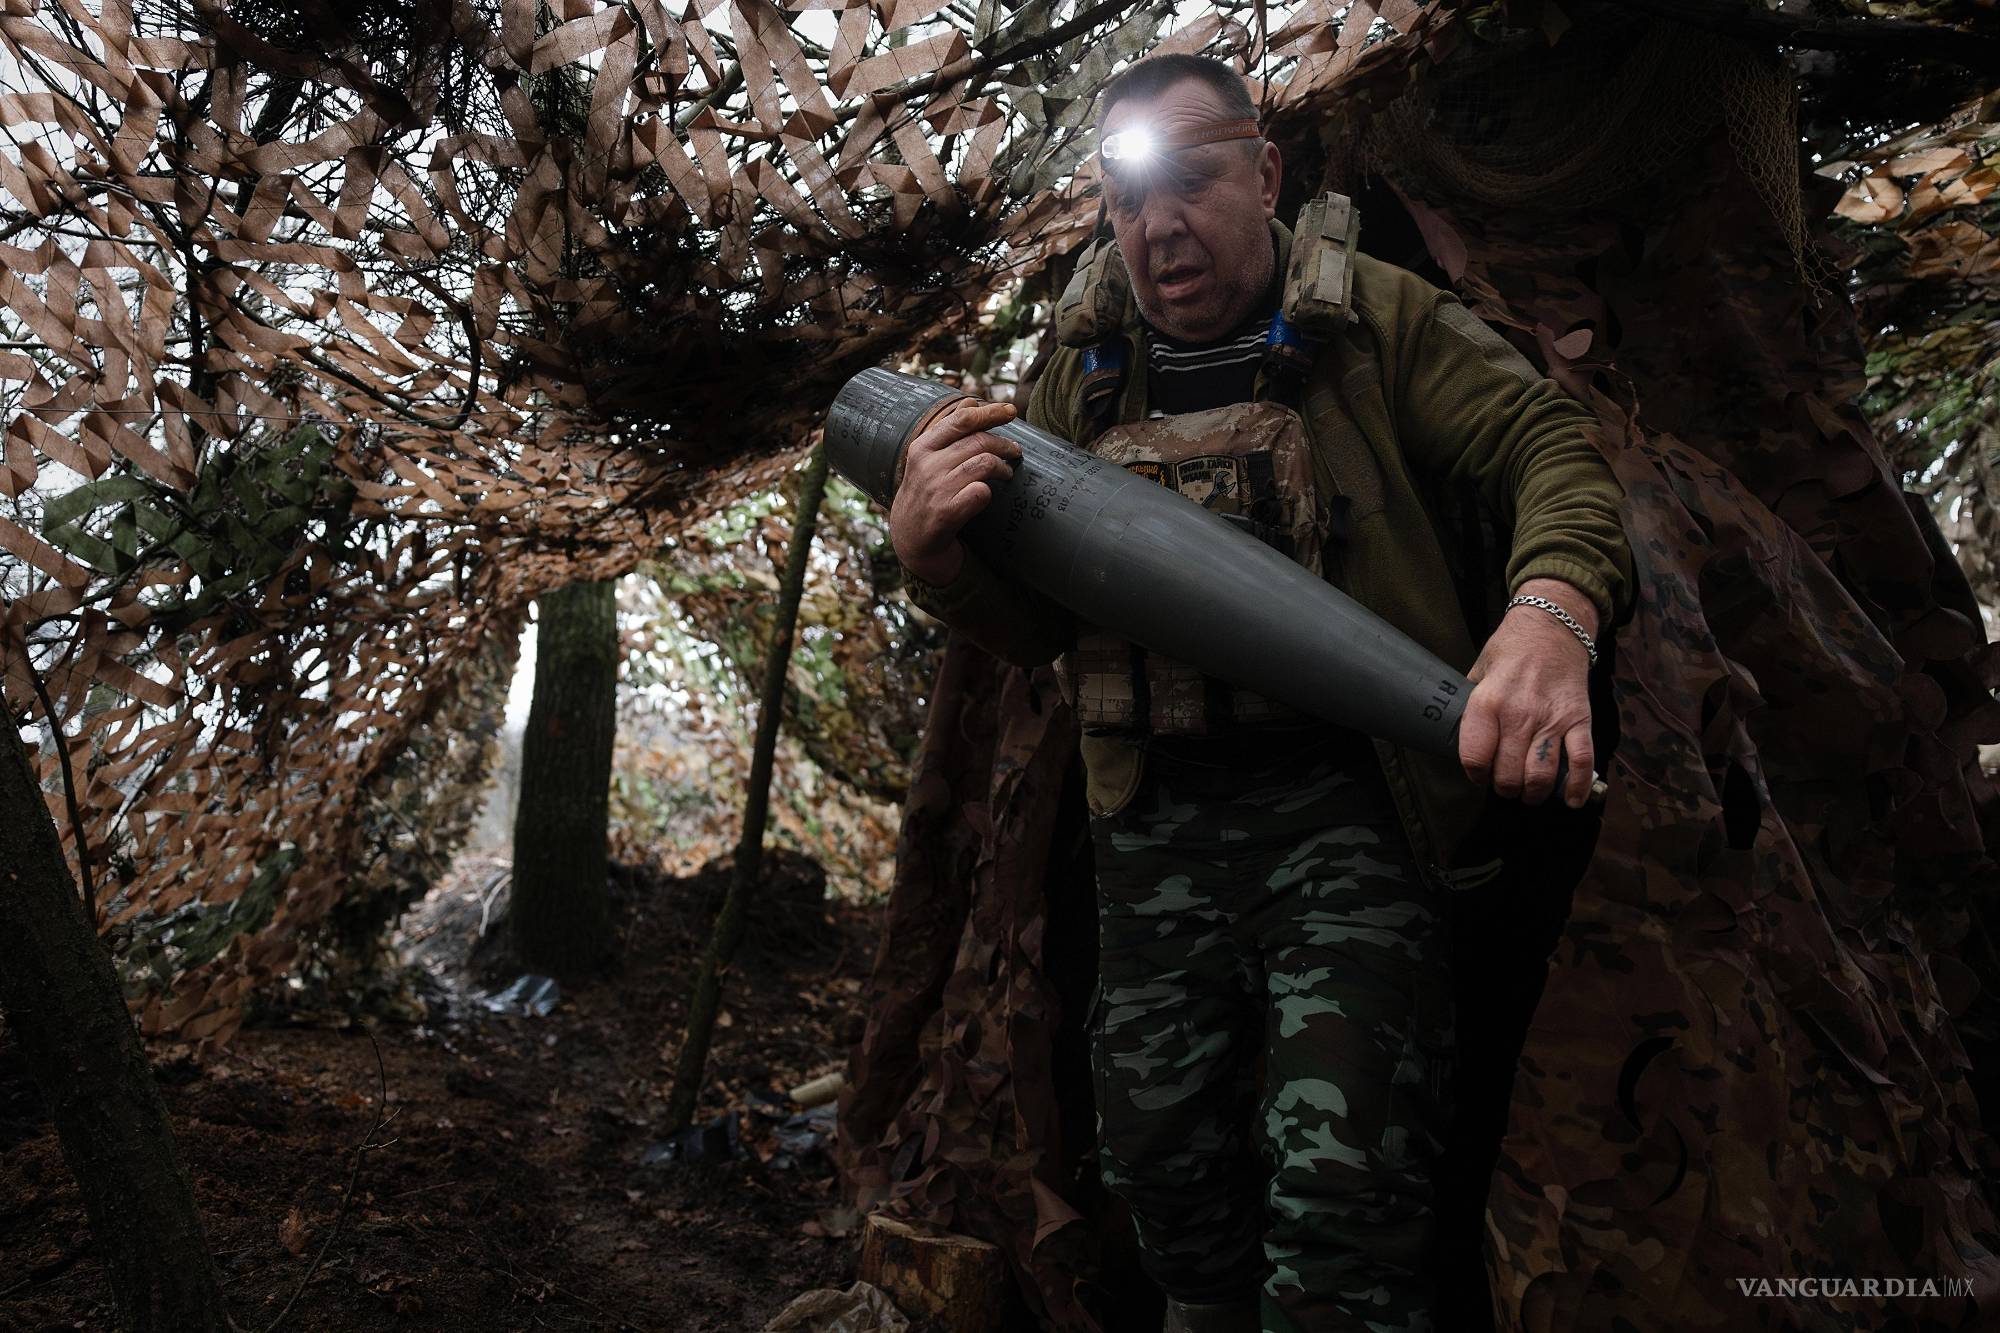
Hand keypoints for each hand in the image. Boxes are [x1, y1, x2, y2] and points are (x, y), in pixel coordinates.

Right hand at [889, 398, 1021, 585]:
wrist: (911, 540)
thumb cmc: (925, 495)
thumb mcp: (926, 461)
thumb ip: (947, 435)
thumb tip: (972, 405)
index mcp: (922, 447)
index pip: (962, 419)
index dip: (990, 411)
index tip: (1011, 411)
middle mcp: (927, 466)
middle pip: (978, 440)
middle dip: (1005, 443)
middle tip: (1016, 451)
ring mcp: (937, 489)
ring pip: (984, 463)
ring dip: (1003, 467)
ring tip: (1007, 473)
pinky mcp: (947, 514)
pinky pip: (980, 492)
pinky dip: (990, 491)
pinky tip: (989, 493)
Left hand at [1457, 578, 1597, 807]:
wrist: (1553, 626)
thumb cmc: (1511, 649)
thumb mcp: (1478, 672)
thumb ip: (1471, 706)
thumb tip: (1463, 738)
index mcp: (1487, 703)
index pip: (1475, 758)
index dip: (1475, 775)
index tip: (1480, 774)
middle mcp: (1518, 715)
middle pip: (1508, 774)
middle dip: (1505, 788)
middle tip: (1506, 784)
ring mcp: (1551, 720)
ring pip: (1540, 775)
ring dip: (1534, 793)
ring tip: (1530, 791)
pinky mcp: (1580, 720)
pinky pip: (1581, 762)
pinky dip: (1577, 787)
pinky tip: (1570, 800)